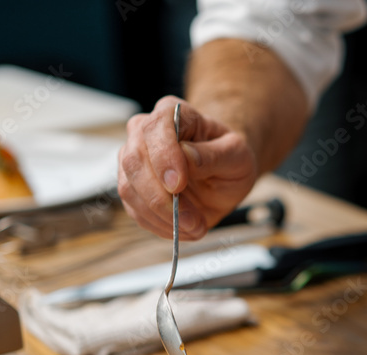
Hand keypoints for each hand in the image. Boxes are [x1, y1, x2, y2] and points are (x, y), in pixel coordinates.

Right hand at [117, 95, 258, 239]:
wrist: (223, 175)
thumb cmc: (230, 158)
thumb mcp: (236, 155)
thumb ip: (213, 155)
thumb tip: (186, 157)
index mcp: (173, 114)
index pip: (156, 127)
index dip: (163, 157)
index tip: (177, 185)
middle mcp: (144, 132)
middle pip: (134, 161)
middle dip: (161, 197)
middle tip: (192, 220)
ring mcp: (133, 160)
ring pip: (129, 189)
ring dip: (162, 216)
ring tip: (195, 227)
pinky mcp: (132, 188)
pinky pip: (135, 210)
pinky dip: (159, 225)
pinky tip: (183, 229)